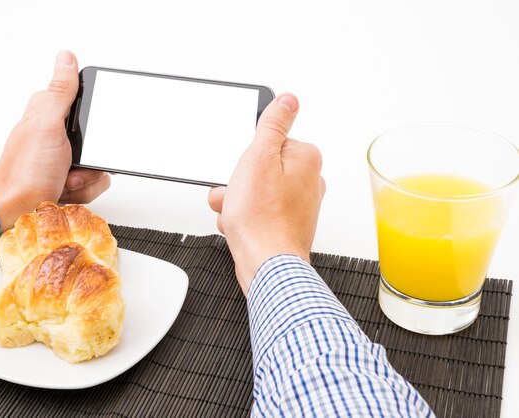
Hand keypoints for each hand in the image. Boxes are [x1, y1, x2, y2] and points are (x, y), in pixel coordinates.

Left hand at [0, 51, 109, 230]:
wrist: (16, 211)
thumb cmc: (24, 172)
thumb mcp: (47, 125)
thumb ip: (61, 92)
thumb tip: (66, 57)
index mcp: (49, 113)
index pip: (86, 105)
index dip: (93, 120)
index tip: (83, 133)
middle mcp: (57, 135)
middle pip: (98, 139)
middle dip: (91, 157)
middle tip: (69, 163)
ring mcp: (64, 159)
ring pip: (99, 164)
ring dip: (86, 178)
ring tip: (64, 180)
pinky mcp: (69, 179)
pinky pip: (94, 184)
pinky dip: (83, 192)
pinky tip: (64, 191)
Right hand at [208, 93, 325, 294]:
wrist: (266, 266)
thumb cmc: (263, 219)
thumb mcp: (259, 158)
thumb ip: (273, 124)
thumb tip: (288, 100)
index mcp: (306, 158)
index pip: (269, 142)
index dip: (248, 156)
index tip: (244, 169)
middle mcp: (308, 180)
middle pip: (260, 167)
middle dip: (239, 181)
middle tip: (236, 193)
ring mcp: (298, 204)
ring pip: (256, 191)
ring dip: (237, 200)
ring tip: (235, 213)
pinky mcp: (287, 223)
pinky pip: (258, 211)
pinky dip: (245, 217)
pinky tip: (240, 226)